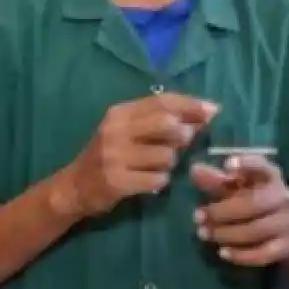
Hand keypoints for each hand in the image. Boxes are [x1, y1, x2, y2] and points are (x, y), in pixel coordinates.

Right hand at [60, 93, 218, 217]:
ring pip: (166, 155)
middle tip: (181, 145)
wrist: (75, 186)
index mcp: (118, 113)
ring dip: (170, 163)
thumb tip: (204, 114)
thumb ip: (159, 120)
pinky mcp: (117, 181)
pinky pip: (158, 179)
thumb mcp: (127, 130)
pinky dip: (160, 181)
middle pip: (167, 124)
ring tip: (155, 167)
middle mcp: (115, 130)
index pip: (161, 101)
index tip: (213, 110)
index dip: (190, 104)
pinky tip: (148, 181)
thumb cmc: (109, 155)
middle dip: (183, 135)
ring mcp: (114, 156)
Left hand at [190, 154, 288, 266]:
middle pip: (254, 204)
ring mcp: (287, 222)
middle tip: (197, 216)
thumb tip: (195, 170)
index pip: (262, 166)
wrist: (286, 224)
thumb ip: (215, 179)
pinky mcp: (286, 246)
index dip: (247, 164)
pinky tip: (222, 253)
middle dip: (222, 211)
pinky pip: (265, 253)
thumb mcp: (233, 185)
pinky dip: (242, 255)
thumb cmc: (252, 197)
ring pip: (257, 230)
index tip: (227, 165)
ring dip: (227, 234)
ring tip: (203, 233)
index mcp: (270, 176)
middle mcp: (283, 197)